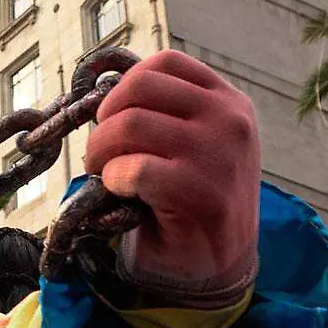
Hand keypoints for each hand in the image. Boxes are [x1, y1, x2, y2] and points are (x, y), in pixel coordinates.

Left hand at [84, 51, 260, 302]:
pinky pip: (133, 168)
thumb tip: (97, 81)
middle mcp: (229, 120)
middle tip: (100, 153)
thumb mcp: (188, 140)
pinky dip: (114, 179)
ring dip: (101, 152)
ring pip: (129, 124)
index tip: (112, 119)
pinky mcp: (201, 193)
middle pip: (137, 89)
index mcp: (227, 101)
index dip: (123, 88)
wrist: (214, 262)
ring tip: (106, 174)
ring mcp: (218, 155)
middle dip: (104, 120)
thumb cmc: (189, 197)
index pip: (163, 64)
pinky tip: (121, 193)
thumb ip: (160, 109)